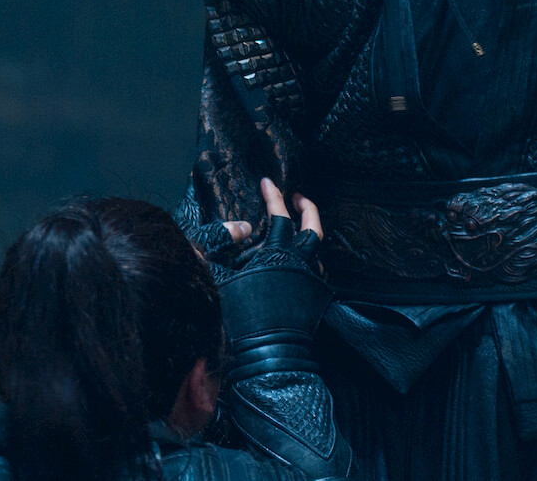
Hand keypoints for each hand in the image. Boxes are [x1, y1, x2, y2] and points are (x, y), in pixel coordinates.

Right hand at [204, 178, 331, 354]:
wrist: (267, 354)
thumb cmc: (239, 316)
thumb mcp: (218, 276)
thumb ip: (222, 245)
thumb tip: (241, 227)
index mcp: (279, 254)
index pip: (280, 215)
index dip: (273, 196)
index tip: (268, 182)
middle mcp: (301, 264)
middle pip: (314, 227)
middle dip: (307, 208)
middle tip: (298, 198)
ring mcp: (311, 283)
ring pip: (318, 250)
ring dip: (309, 235)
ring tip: (298, 230)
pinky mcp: (315, 300)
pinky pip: (316, 271)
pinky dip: (309, 260)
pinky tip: (299, 262)